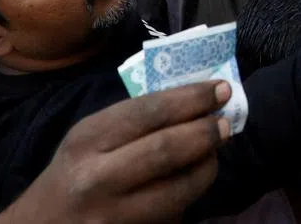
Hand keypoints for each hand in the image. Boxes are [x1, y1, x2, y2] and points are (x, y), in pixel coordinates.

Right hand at [0, 83, 226, 223]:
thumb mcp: (91, 138)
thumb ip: (136, 120)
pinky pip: (170, 217)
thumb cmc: (73, 173)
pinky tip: (193, 182)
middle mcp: (95, 179)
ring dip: (205, 168)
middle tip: (227, 123)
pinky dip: (188, 198)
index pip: (150, 112)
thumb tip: (198, 100)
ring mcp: (109, 217)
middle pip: (165, 150)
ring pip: (176, 192)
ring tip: (215, 153)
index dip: (192, 99)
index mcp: (87, 140)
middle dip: (205, 133)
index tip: (221, 89)